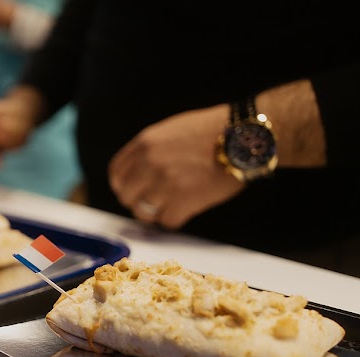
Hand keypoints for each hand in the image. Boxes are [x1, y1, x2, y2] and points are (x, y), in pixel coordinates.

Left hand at [108, 105, 244, 228]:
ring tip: (172, 204)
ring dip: (157, 212)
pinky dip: (176, 219)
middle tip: (154, 201)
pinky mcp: (182, 202)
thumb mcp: (171, 130)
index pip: (117, 173)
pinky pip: (167, 222)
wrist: (243, 137)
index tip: (132, 191)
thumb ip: (150, 149)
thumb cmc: (212, 131)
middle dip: (138, 201)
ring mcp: (164, 184)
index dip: (123, 185)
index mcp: (145, 143)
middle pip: (126, 196)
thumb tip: (137, 172)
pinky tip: (187, 208)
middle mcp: (149, 163)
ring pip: (143, 213)